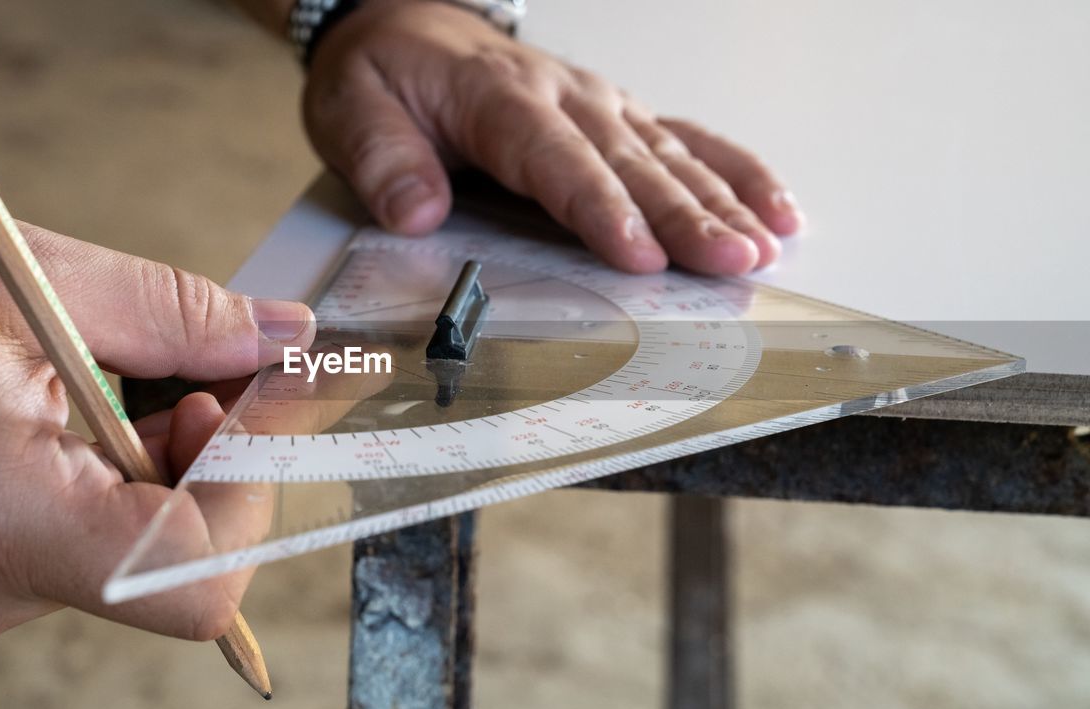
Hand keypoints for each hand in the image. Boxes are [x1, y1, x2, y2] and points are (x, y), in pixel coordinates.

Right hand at [0, 192, 314, 641]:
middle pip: (180, 556)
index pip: (198, 575)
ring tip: (123, 364)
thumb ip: (177, 316)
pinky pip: (91, 532)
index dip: (256, 482)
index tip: (260, 392)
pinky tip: (86, 395)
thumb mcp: (23, 275)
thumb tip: (283, 341)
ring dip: (168, 450)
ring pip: (141, 540)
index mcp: (5, 528)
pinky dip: (118, 463)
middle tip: (208, 363)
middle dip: (220, 454)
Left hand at [302, 0, 805, 274]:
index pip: (556, 160)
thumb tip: (417, 211)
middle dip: (686, 216)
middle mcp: (564, 97)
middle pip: (631, 162)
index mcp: (499, 99)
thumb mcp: (351, 109)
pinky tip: (776, 207)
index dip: (602, 208)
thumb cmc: (385, 75)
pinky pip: (687, 139)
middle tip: (733, 262)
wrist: (410, 26)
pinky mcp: (619, 116)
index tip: (639, 254)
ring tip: (765, 247)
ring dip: (721, 202)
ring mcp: (599, 104)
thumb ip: (381, 159)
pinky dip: (735, 171)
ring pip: (670, 153)